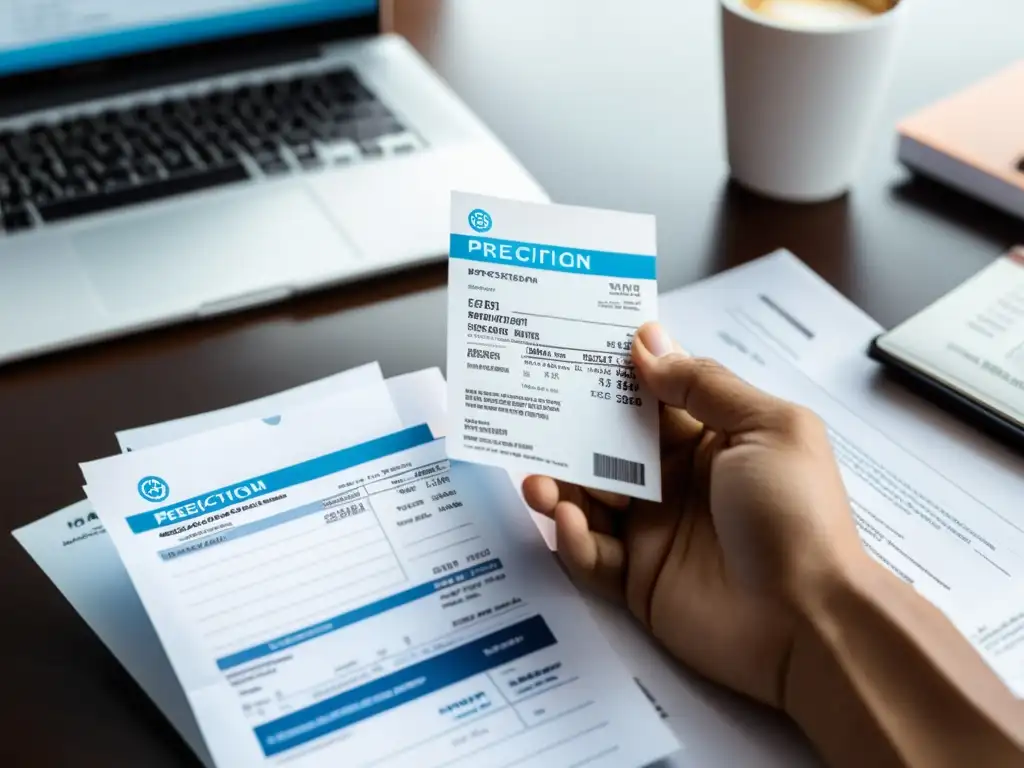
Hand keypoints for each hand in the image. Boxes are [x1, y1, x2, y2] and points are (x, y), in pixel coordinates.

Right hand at [522, 323, 865, 706]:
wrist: (809, 621)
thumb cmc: (798, 516)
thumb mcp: (765, 430)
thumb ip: (703, 385)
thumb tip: (649, 342)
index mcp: (710, 439)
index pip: (648, 399)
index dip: (612, 379)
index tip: (568, 356)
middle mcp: (677, 481)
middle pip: (606, 448)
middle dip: (570, 435)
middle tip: (534, 420)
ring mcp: (655, 530)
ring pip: (589, 499)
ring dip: (560, 487)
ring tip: (539, 482)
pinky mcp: (639, 579)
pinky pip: (591, 554)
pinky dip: (573, 538)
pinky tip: (569, 522)